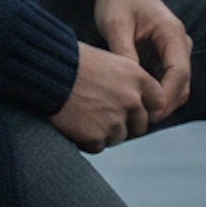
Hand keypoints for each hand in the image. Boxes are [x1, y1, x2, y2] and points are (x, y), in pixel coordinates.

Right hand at [49, 41, 164, 152]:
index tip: (133, 107)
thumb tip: (137, 101)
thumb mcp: (109, 60)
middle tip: (104, 115)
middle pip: (140, 125)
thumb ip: (128, 81)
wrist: (47, 72)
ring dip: (106, 132)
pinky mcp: (97, 136)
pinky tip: (75, 124)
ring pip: (119, 137)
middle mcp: (130, 100)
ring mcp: (114, 120)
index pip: (158, 101)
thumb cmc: (73, 61)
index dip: (146, 106)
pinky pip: (99, 146)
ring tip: (85, 115)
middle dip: (126, 123)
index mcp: (136, 77)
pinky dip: (88, 140)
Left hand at [94, 0, 191, 120]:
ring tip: (137, 114)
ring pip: (177, 85)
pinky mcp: (165, 54)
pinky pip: (167, 80)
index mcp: (172, 34)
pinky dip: (156, 92)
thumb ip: (125, 52)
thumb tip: (132, 84)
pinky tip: (137, 101)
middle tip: (140, 120)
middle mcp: (180, 43)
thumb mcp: (116, 24)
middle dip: (164, 105)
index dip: (166, 97)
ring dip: (161, 101)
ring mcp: (174, 49)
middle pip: (182, 84)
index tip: (148, 112)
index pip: (180, 74)